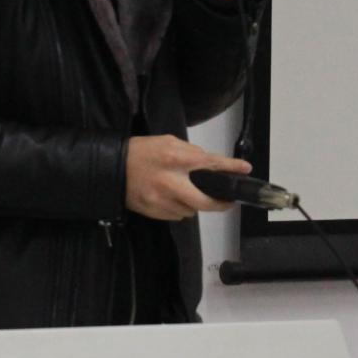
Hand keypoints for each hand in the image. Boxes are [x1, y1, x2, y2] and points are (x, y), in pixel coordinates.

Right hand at [125, 135, 250, 220]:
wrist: (112, 169)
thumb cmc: (142, 151)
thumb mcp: (167, 142)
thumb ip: (190, 152)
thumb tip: (209, 163)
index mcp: (175, 158)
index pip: (209, 163)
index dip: (230, 167)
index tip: (245, 169)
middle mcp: (170, 182)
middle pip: (205, 201)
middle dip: (220, 203)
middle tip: (228, 201)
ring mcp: (162, 201)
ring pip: (192, 210)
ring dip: (195, 203)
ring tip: (187, 192)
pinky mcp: (155, 213)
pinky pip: (178, 215)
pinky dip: (181, 208)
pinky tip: (173, 198)